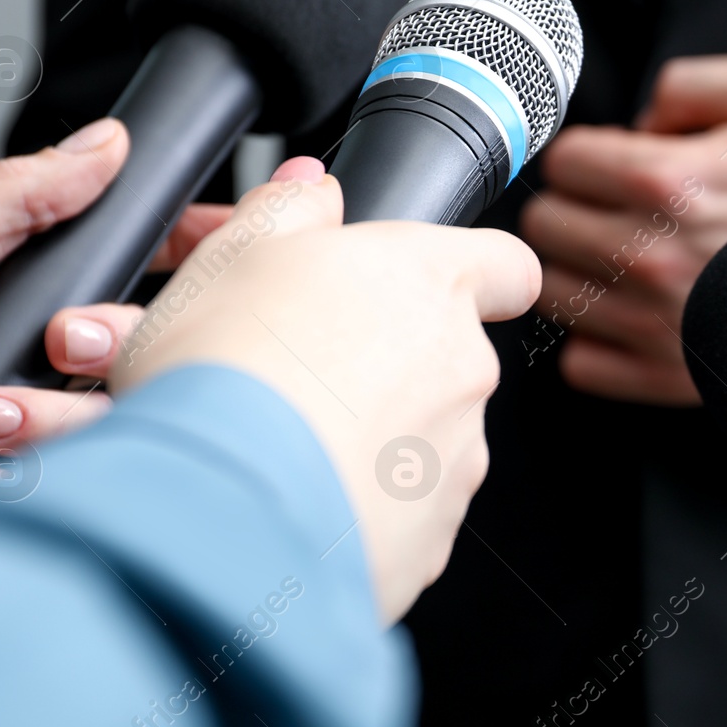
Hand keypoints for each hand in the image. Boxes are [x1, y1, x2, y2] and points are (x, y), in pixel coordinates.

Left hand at [0, 118, 226, 459]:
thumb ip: (20, 200)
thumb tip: (105, 143)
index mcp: (23, 296)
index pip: (143, 271)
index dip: (193, 260)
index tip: (235, 249)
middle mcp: (32, 365)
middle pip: (142, 360)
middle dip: (101, 352)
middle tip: (51, 345)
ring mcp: (23, 432)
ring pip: (108, 431)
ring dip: (43, 425)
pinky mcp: (4, 495)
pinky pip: (63, 491)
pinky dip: (19, 482)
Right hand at [104, 161, 540, 621]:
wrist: (221, 511)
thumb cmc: (226, 376)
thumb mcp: (232, 257)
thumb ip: (286, 210)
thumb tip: (310, 190)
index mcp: (428, 282)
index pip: (505, 265)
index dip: (475, 272)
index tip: (432, 288)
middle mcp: (463, 368)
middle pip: (445, 357)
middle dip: (383, 367)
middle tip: (299, 376)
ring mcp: (456, 457)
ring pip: (421, 438)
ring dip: (366, 438)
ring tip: (281, 445)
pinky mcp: (433, 536)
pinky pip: (401, 512)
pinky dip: (358, 507)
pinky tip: (293, 499)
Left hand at [520, 54, 726, 403]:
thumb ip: (690, 83)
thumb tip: (637, 120)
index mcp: (667, 181)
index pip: (563, 162)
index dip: (586, 155)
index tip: (611, 165)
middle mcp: (648, 255)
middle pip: (543, 225)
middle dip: (574, 208)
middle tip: (613, 211)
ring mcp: (649, 322)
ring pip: (550, 290)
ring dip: (577, 271)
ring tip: (622, 262)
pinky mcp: (659, 377)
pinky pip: (578, 362)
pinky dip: (595, 340)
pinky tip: (630, 316)